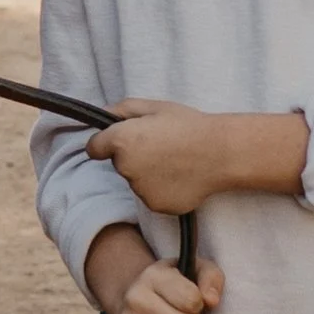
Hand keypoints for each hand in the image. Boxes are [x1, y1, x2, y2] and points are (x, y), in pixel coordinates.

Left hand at [85, 99, 305, 213]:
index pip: (94, 148)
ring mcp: (140, 190)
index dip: (108, 143)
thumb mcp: (155, 107)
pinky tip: (180, 177)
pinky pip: (152, 197)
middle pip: (119, 165)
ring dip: (148, 174)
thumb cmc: (189, 125)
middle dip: (133, 157)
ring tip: (174, 162)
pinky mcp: (155, 206)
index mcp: (121, 140)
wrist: (220, 152)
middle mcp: (125, 168)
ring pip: (137, 182)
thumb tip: (102, 115)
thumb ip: (122, 109)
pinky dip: (162, 189)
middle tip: (161, 147)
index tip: (123, 141)